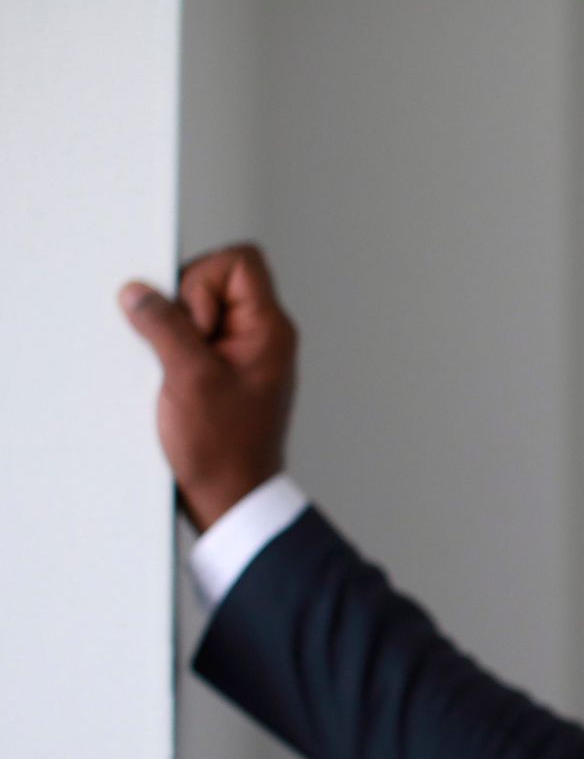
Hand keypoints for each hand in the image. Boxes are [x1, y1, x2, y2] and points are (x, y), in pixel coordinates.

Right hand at [120, 242, 297, 532]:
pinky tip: (170, 382)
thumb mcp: (189, 379)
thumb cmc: (223, 448)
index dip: (203, 278)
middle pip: (213, 281)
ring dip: (174, 334)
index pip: (241, 261)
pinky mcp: (222, 371)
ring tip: (176, 373)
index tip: (191, 322)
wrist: (230, 498)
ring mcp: (242, 353)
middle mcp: (261, 335)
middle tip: (181, 352)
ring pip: (197, 313)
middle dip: (183, 307)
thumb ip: (165, 327)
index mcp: (269, 328)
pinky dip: (174, 352)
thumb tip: (138, 290)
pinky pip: (192, 341)